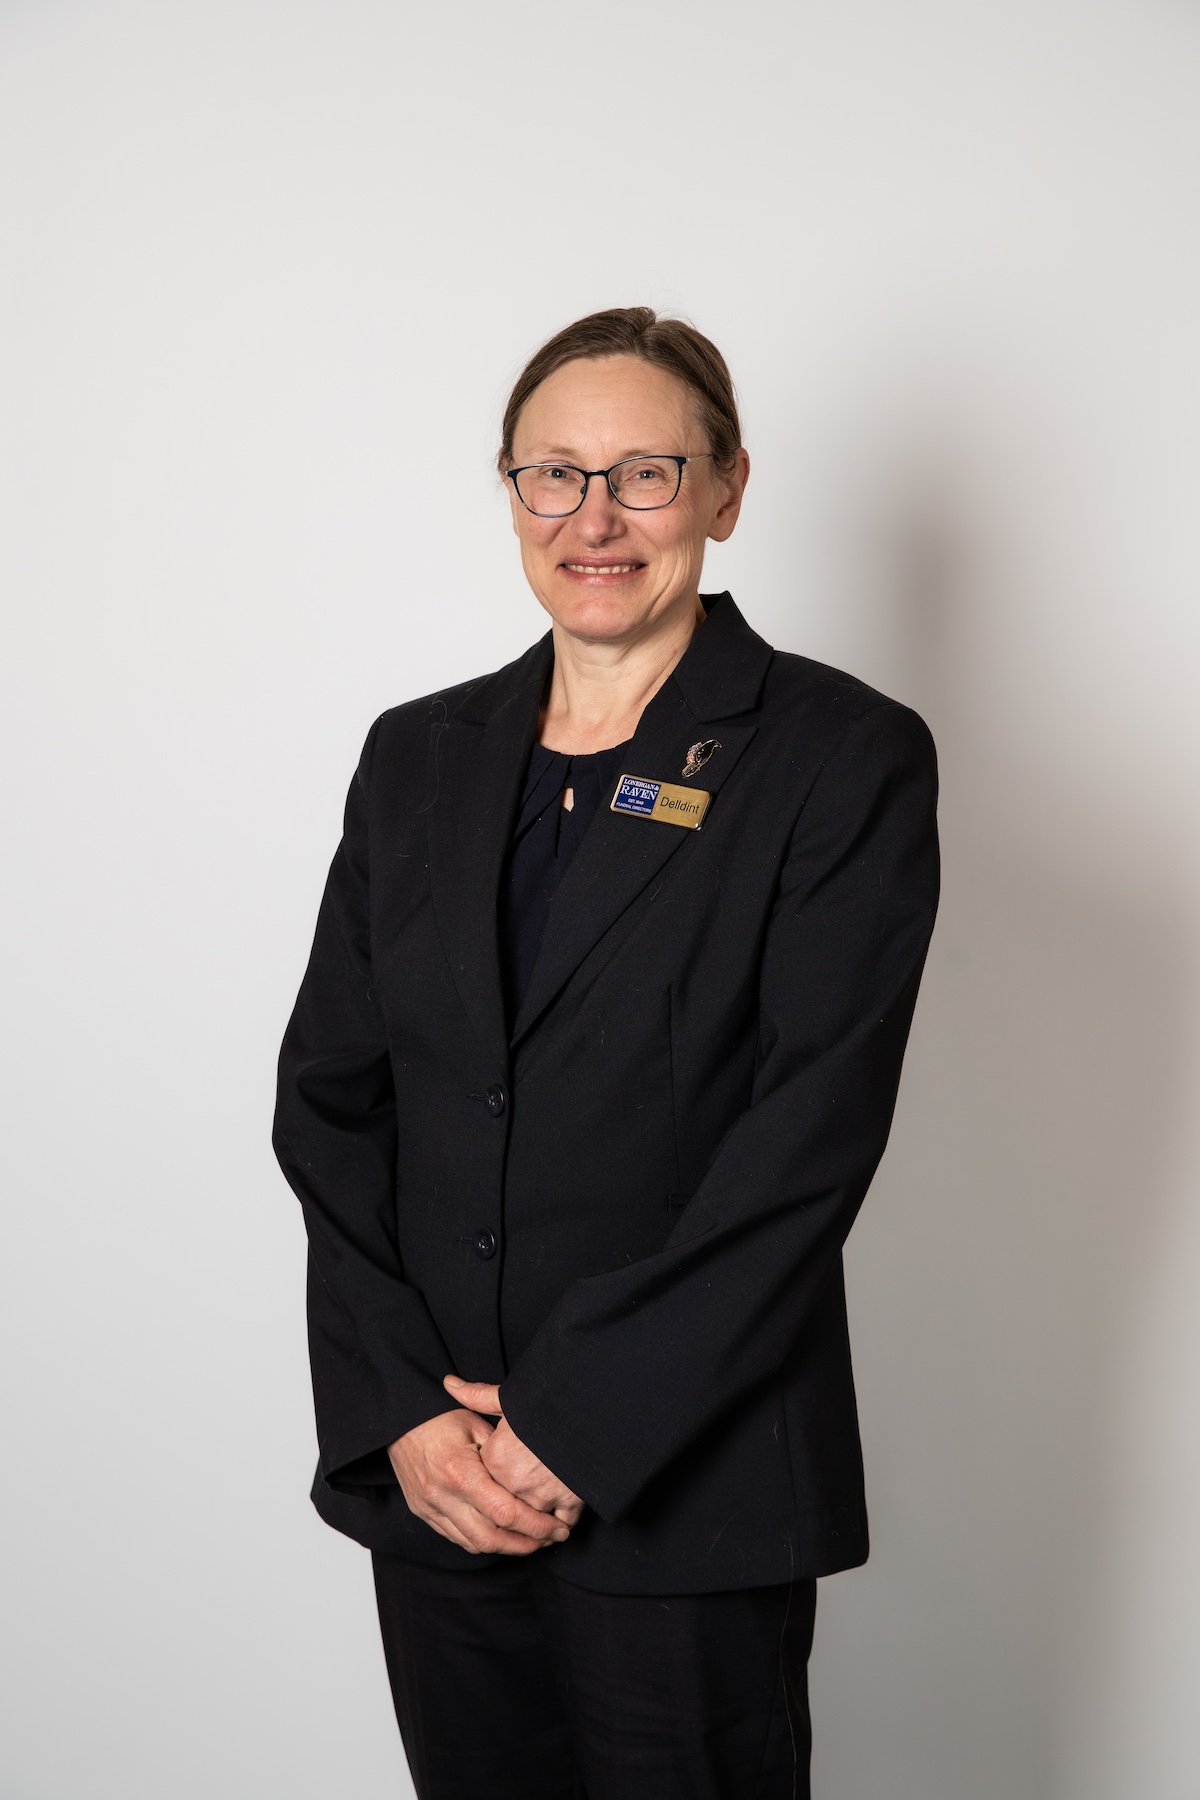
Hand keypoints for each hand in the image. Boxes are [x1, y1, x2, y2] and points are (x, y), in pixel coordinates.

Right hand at [386, 1406, 571, 1555]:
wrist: (397, 1421)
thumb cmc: (440, 1417)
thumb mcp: (476, 1422)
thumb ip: (503, 1451)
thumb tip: (532, 1474)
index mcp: (460, 1472)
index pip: (505, 1512)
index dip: (535, 1525)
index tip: (557, 1527)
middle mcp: (443, 1497)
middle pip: (491, 1539)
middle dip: (526, 1544)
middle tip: (550, 1539)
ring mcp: (430, 1509)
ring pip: (473, 1544)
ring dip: (506, 1547)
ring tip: (531, 1540)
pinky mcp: (424, 1514)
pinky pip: (457, 1539)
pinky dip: (482, 1541)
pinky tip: (501, 1534)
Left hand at [443, 1374, 584, 1529]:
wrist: (589, 1412)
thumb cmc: (547, 1405)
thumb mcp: (509, 1397)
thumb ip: (477, 1396)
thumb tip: (449, 1383)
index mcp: (496, 1458)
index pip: (485, 1479)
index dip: (496, 1474)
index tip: (505, 1470)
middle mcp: (513, 1483)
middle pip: (505, 1504)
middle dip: (511, 1506)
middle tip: (519, 1500)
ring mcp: (541, 1496)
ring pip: (530, 1518)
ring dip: (535, 1520)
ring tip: (540, 1514)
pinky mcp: (568, 1502)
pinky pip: (560, 1524)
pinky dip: (561, 1525)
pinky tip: (560, 1522)